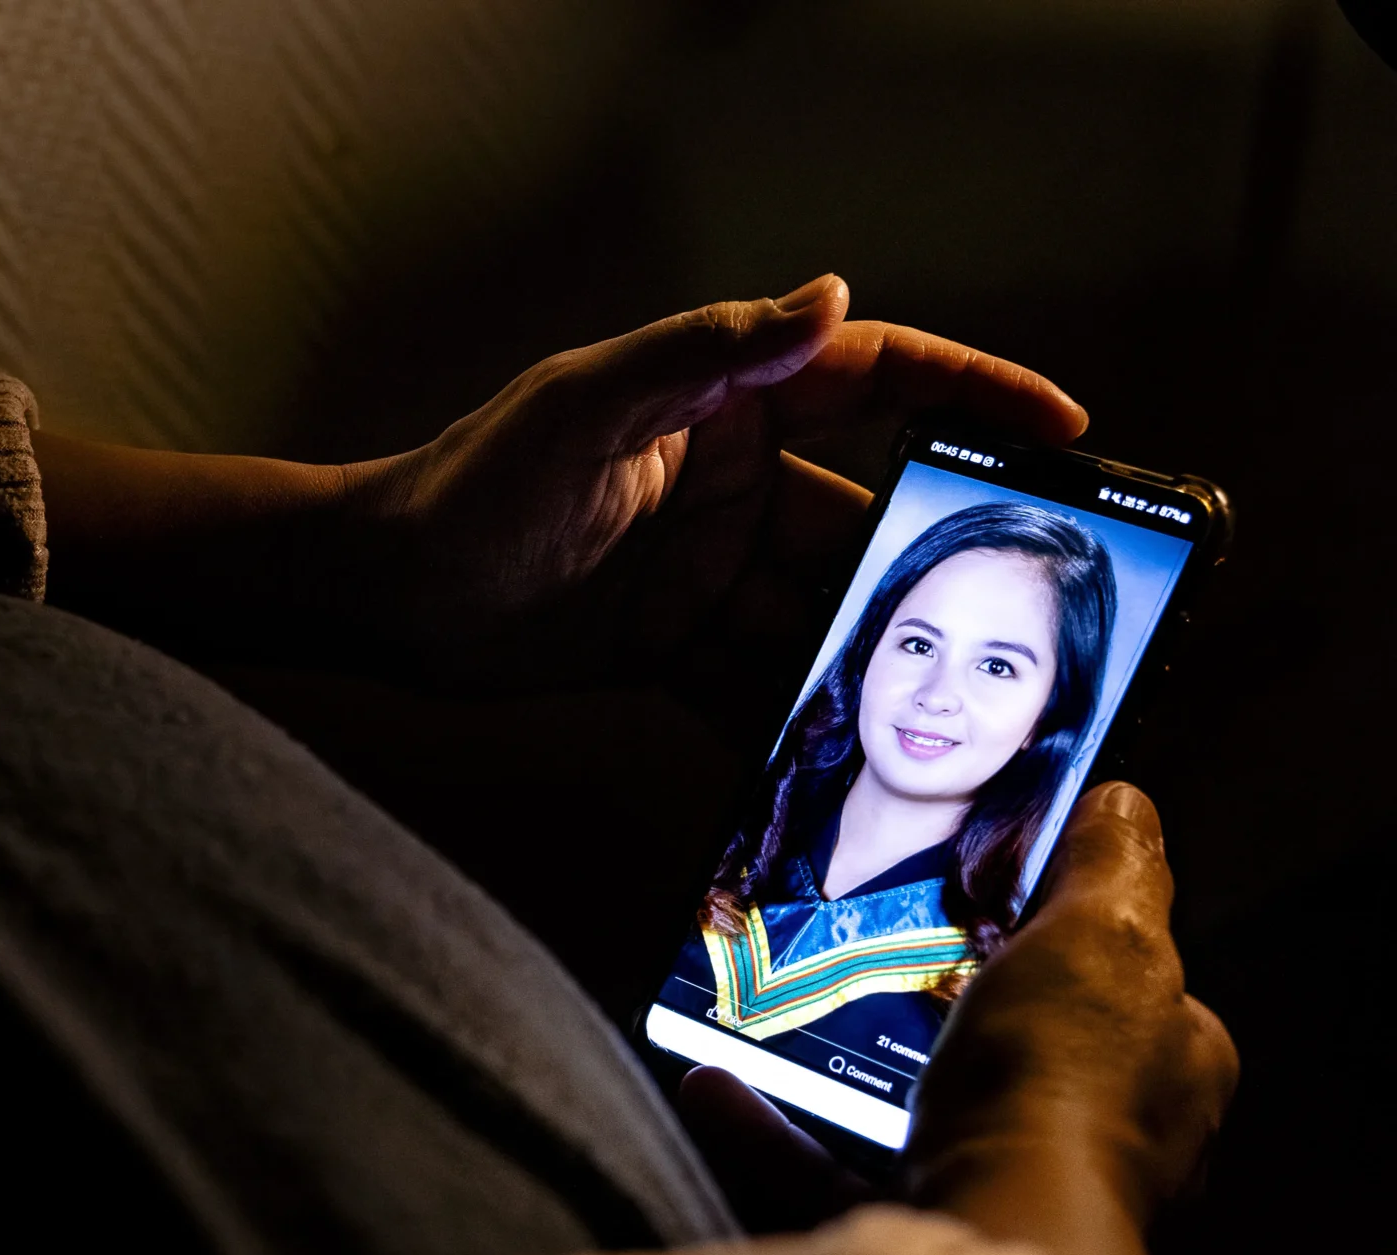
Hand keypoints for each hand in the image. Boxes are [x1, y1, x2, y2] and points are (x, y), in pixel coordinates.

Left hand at [334, 276, 1087, 701]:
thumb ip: (707, 353)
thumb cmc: (466, 485)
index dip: (971, 394)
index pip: (871, 381)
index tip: (1063, 429)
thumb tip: (832, 298)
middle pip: (860, 520)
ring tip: (943, 715)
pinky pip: (757, 686)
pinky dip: (796, 721)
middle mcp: (728, 489)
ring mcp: (706, 573)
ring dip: (870, 661)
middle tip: (1012, 619)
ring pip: (818, 616)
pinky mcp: (671, 646)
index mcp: (722, 410)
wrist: (382, 595)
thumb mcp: (585, 405)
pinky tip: (847, 765)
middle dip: (931, 567)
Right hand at [675, 784, 1236, 1254]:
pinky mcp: (918, 1234)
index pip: (1129, 987)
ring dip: (849, 1059)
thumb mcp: (1107, 934)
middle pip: (1023, 1049)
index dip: (1071, 933)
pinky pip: (830, 1173)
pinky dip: (770, 1128)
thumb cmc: (1062, 1087)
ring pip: (924, 1116)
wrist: (988, 1239)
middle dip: (949, 999)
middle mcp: (1101, 1145)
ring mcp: (1010, 1195)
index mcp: (1164, 1072)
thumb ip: (1111, 863)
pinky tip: (711, 1079)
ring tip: (782, 1002)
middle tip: (876, 942)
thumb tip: (1119, 801)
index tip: (994, 889)